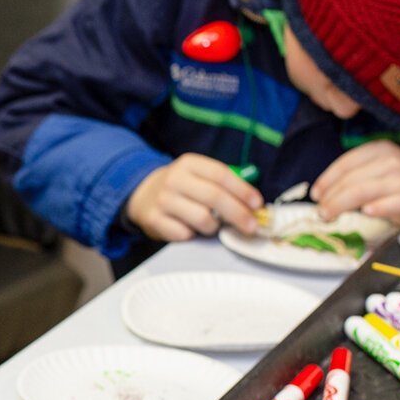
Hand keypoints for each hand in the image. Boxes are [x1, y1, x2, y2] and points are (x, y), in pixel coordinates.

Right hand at [124, 154, 262, 241]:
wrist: (142, 195)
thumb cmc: (181, 188)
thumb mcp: (198, 175)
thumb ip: (223, 183)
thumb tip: (253, 203)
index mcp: (189, 164)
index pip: (222, 175)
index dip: (243, 191)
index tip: (257, 205)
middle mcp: (174, 179)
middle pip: (215, 197)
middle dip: (238, 214)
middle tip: (251, 226)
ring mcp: (163, 200)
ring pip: (202, 219)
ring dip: (215, 227)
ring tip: (214, 226)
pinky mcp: (154, 220)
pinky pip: (185, 234)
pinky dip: (194, 235)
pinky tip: (193, 230)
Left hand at [310, 141, 399, 224]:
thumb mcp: (384, 169)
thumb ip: (359, 176)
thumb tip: (325, 195)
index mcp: (380, 150)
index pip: (344, 164)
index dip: (326, 180)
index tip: (316, 195)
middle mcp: (390, 161)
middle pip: (348, 181)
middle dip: (329, 198)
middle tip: (321, 212)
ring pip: (360, 192)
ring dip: (339, 206)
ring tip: (330, 217)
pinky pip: (388, 204)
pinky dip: (374, 209)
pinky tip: (366, 212)